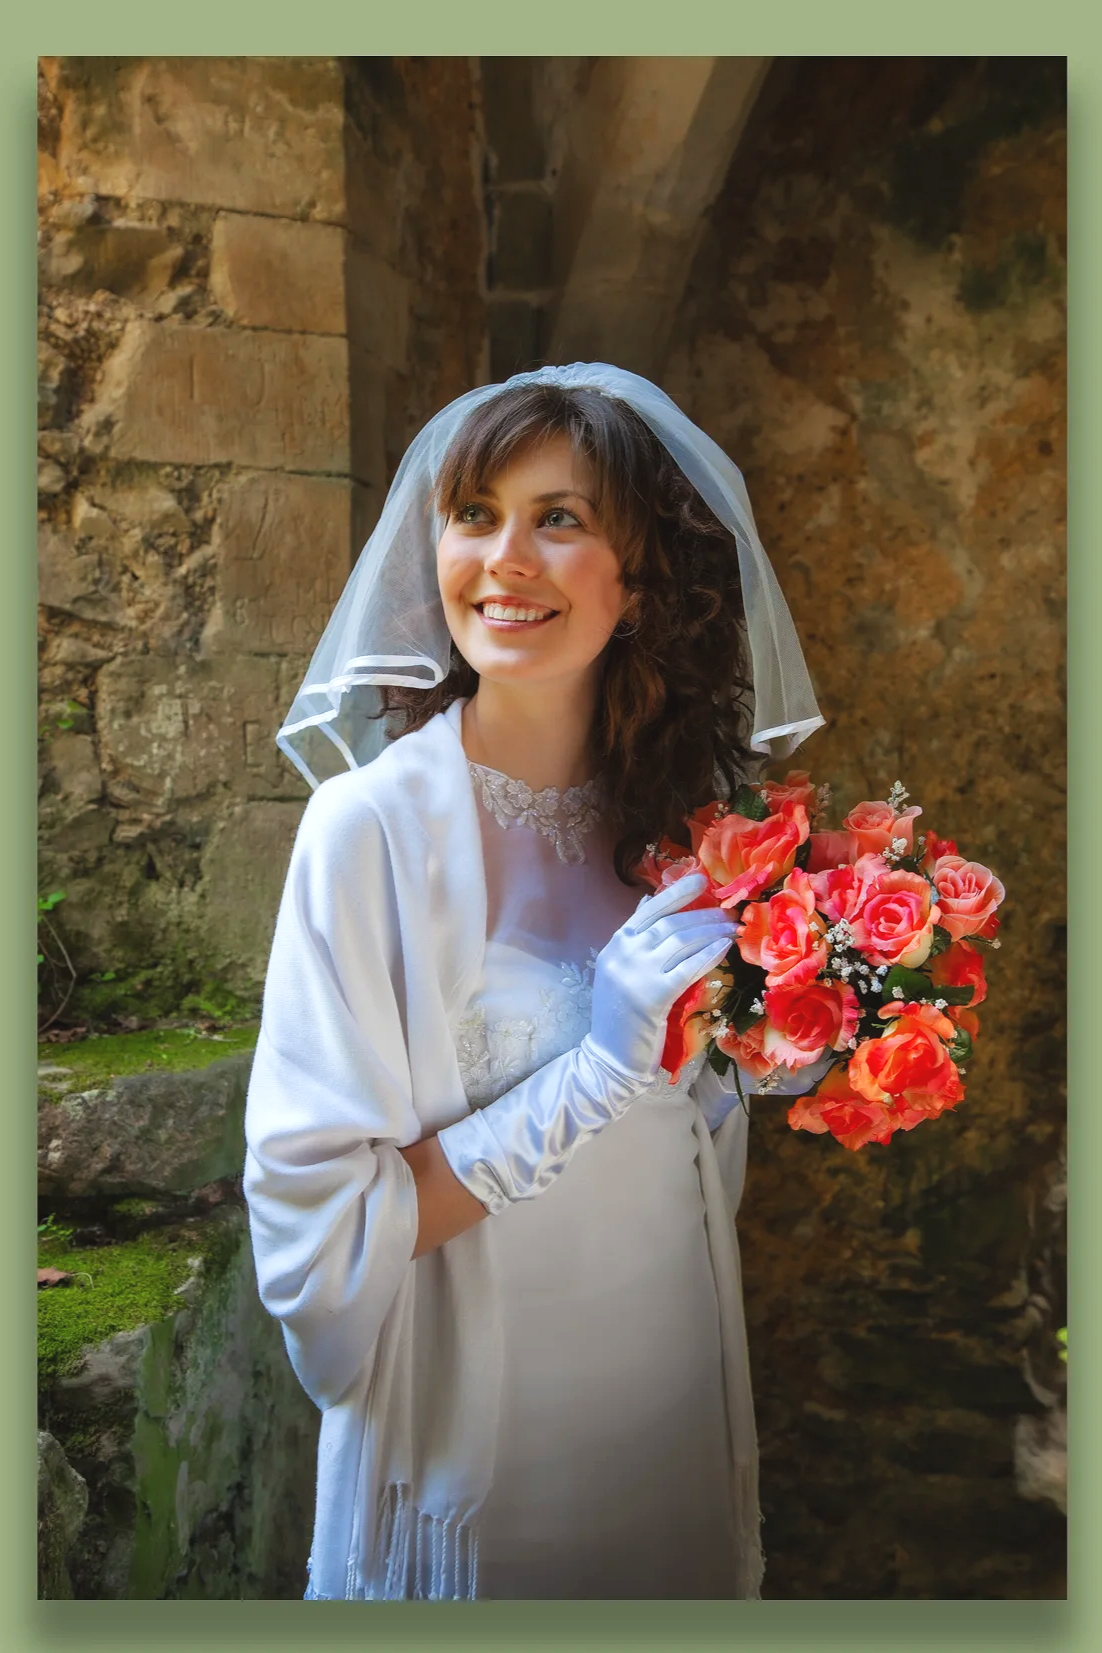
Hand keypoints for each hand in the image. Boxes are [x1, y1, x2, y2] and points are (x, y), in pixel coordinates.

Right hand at [584, 873, 736, 1089]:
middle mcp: (624, 953)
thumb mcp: (619, 968)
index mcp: (616, 944)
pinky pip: (688, 968)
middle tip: (730, 912)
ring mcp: (637, 974)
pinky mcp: (653, 997)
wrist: (609, 1056)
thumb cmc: (620, 1014)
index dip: (676, 893)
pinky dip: (708, 954)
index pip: (649, 909)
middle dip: (704, 914)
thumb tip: (649, 901)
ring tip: (733, 929)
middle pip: (671, 924)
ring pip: (681, 941)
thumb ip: (635, 937)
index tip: (701, 880)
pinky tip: (724, 948)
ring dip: (712, 931)